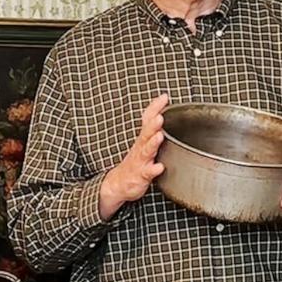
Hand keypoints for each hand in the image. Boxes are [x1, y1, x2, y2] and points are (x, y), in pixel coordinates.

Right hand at [99, 94, 169, 219]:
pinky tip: (160, 167)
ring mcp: (140, 162)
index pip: (147, 119)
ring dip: (153, 143)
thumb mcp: (143, 143)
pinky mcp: (140, 176)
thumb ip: (152, 128)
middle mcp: (140, 148)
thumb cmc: (135, 162)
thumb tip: (162, 112)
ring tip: (159, 136)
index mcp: (142, 139)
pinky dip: (153, 170)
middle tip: (159, 116)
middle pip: (146, 134)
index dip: (155, 108)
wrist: (117, 184)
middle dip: (153, 124)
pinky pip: (147, 173)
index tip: (164, 97)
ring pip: (146, 151)